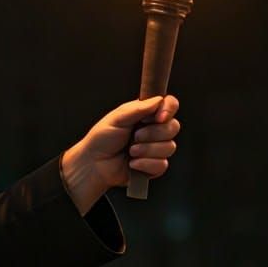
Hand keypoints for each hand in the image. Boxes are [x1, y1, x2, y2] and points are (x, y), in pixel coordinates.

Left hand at [60, 95, 180, 213]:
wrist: (94, 164)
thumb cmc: (101, 140)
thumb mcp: (117, 118)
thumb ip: (138, 108)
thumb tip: (158, 100)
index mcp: (146, 114)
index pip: (170, 105)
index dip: (169, 109)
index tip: (159, 117)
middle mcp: (154, 130)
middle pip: (173, 127)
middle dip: (153, 133)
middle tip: (135, 136)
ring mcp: (155, 148)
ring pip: (169, 147)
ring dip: (147, 150)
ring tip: (130, 151)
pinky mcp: (154, 166)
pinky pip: (162, 164)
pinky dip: (145, 164)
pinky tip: (132, 163)